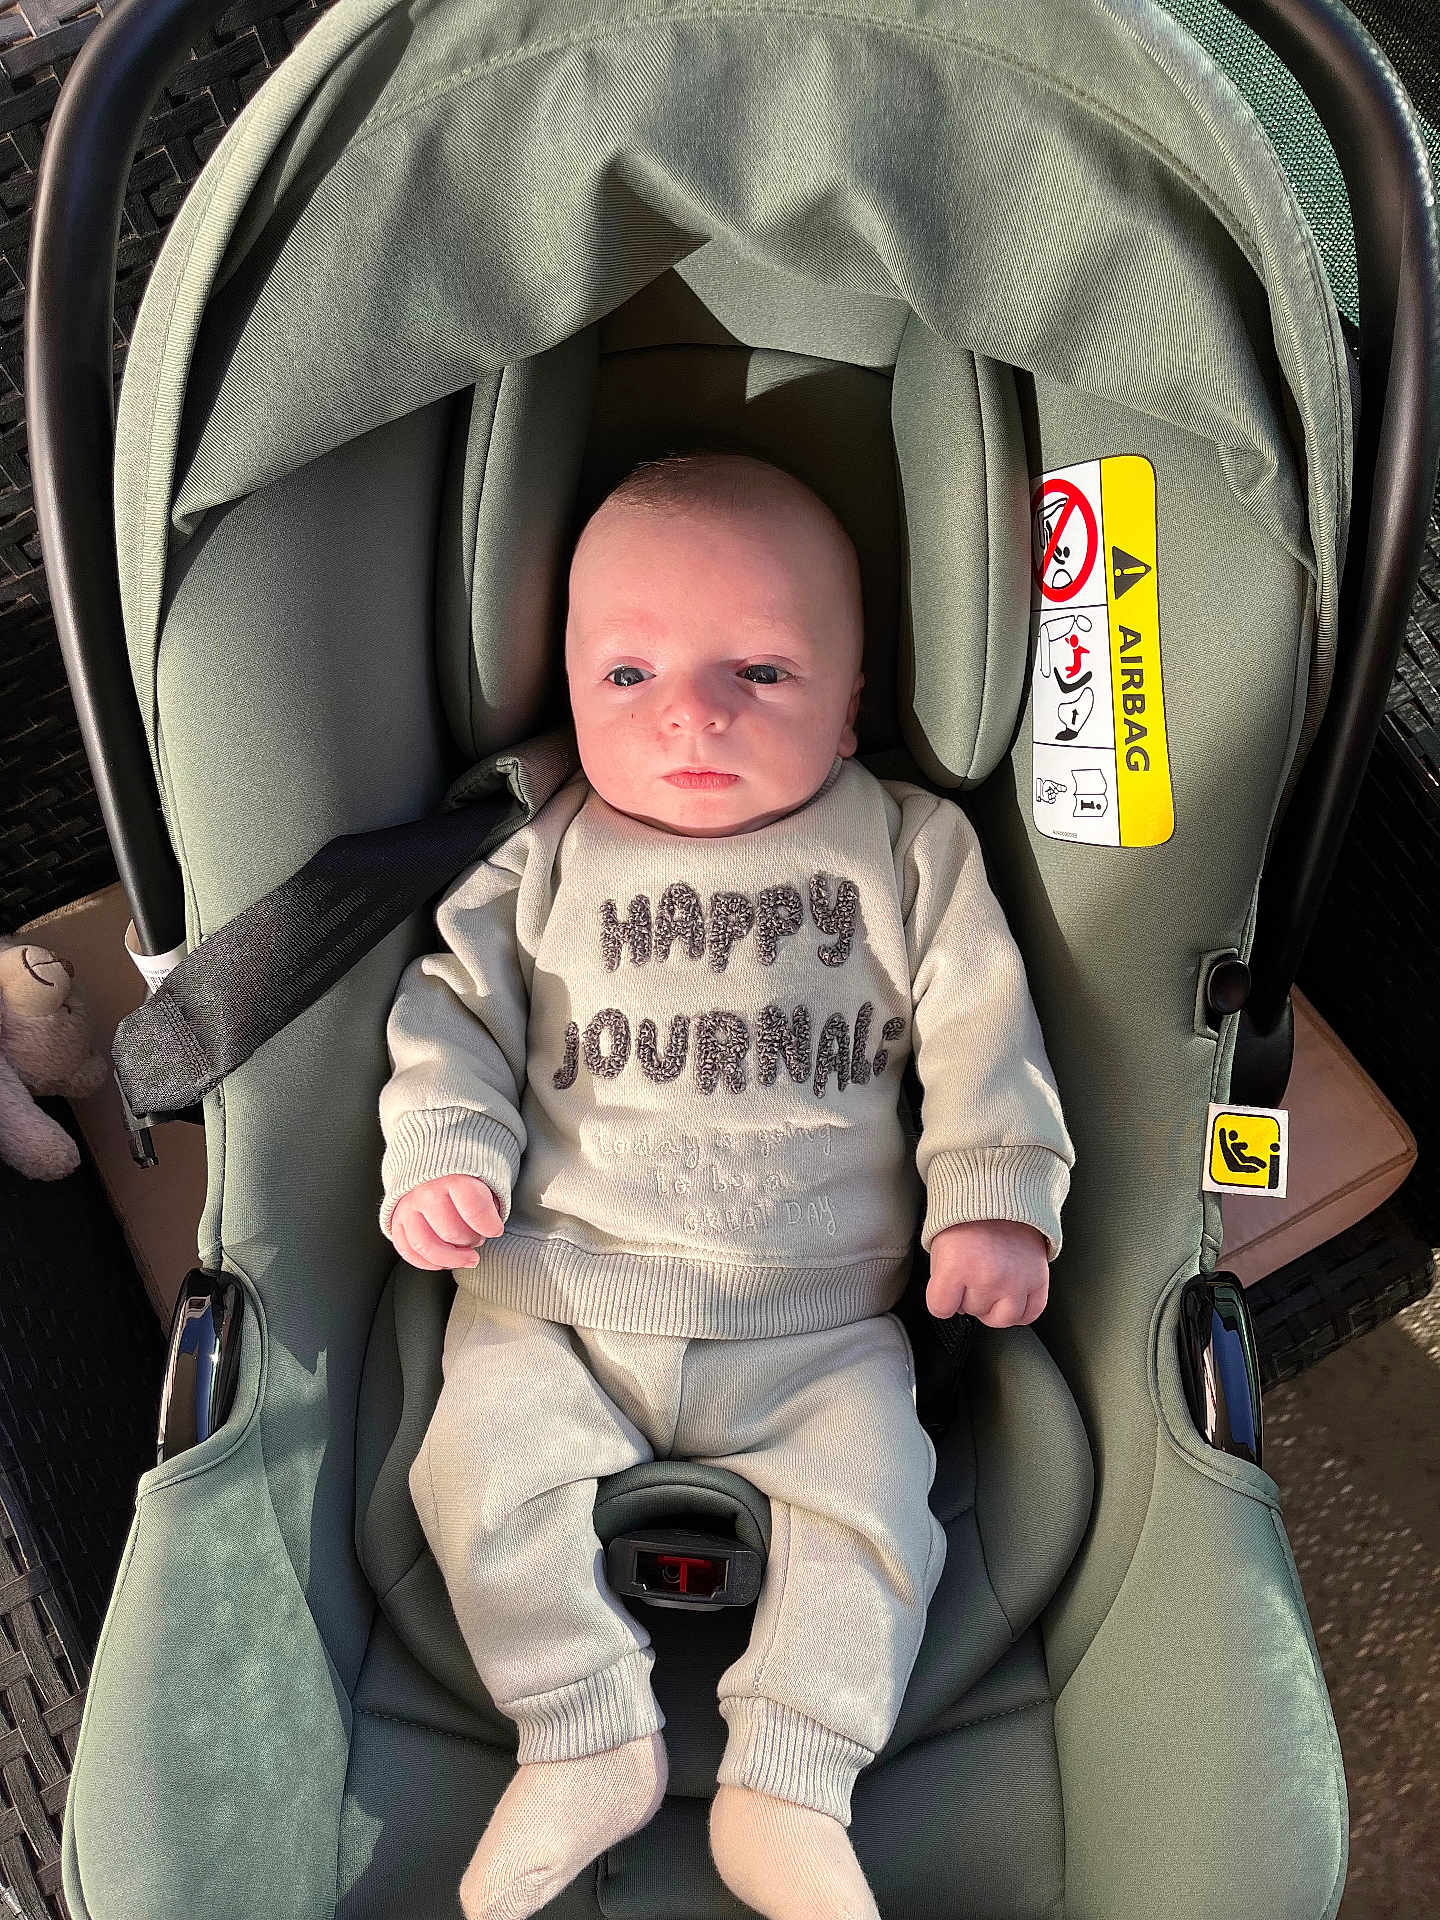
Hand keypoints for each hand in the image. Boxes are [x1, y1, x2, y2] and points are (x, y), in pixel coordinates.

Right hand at [388, 1174, 502, 1270]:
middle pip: (451, 1233)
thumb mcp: (484, 1173)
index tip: (495, 1229)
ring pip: (427, 1247)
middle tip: (479, 1237)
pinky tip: (444, 1261)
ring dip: (451, 1259)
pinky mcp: (397, 1219)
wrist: (431, 1155)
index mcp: (453, 1177)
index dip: (490, 1226)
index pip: (474, 1211)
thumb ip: (489, 1198)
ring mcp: (408, 1207)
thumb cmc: (463, 1169)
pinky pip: (407, 1250)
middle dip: (472, 1241)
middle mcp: (426, 1192)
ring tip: (467, 1257)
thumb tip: (494, 1227)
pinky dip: (427, 1262)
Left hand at [926, 1219, 1049, 1326]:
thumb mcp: (940, 1247)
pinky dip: (1020, 1311)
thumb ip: (943, 1281)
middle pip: (971, 1312)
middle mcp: (988, 1278)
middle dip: (968, 1295)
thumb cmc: (967, 1220)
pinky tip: (1011, 1298)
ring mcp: (1016, 1281)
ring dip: (993, 1307)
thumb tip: (951, 1305)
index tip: (947, 1285)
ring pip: (1000, 1319)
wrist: (1001, 1195)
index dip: (942, 1298)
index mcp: (957, 1266)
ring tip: (991, 1286)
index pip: (941, 1308)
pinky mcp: (1038, 1280)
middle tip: (972, 1272)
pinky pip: (1030, 1314)